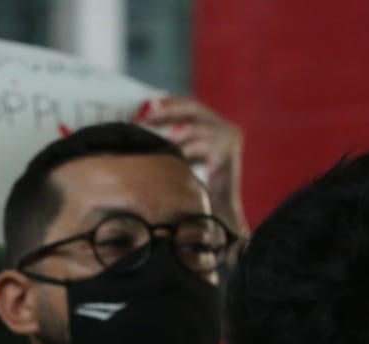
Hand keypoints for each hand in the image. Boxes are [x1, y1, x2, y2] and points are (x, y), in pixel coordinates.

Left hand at [139, 95, 248, 237]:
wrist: (215, 215)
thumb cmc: (194, 190)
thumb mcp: (181, 159)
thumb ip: (170, 142)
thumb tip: (139, 126)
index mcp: (215, 128)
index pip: (191, 105)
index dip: (168, 103)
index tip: (144, 107)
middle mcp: (226, 129)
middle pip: (194, 108)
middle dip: (168, 110)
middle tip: (145, 116)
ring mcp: (229, 140)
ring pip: (196, 127)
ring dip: (173, 133)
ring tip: (154, 140)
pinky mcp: (228, 155)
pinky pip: (201, 146)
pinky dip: (184, 150)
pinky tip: (171, 157)